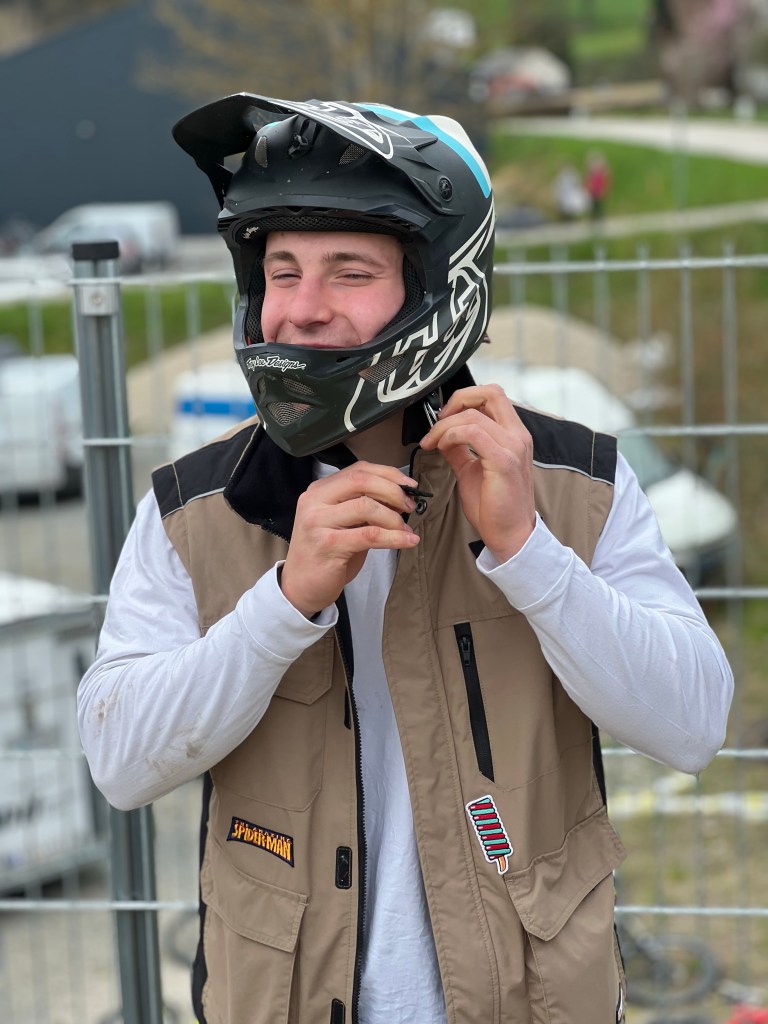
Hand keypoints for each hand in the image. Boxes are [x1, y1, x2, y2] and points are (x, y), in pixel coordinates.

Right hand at [280, 462, 419, 617]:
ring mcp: (318, 522)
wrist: (301, 586)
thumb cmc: (326, 554)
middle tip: (409, 506)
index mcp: (319, 491)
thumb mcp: (343, 523)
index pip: (358, 470)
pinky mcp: (328, 545)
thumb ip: (363, 506)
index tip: (409, 485)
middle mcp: (315, 501)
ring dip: (394, 517)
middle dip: (393, 491)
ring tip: (406, 529)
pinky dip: (395, 537)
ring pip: (366, 507)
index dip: (388, 474)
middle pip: (361, 481)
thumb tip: (400, 498)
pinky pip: (370, 535)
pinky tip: (408, 541)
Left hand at [420, 384, 535, 562]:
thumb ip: (459, 450)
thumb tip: (441, 437)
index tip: (443, 418)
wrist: (510, 535)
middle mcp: (518, 435)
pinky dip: (451, 435)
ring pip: (474, 414)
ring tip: (434, 443)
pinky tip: (443, 448)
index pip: (492, 396)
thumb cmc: (494, 507)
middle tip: (438, 422)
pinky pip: (472, 433)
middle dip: (457, 400)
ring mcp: (513, 446)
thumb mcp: (471, 470)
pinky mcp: (504, 461)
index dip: (464, 399)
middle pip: (490, 392)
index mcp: (513, 435)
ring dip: (445, 425)